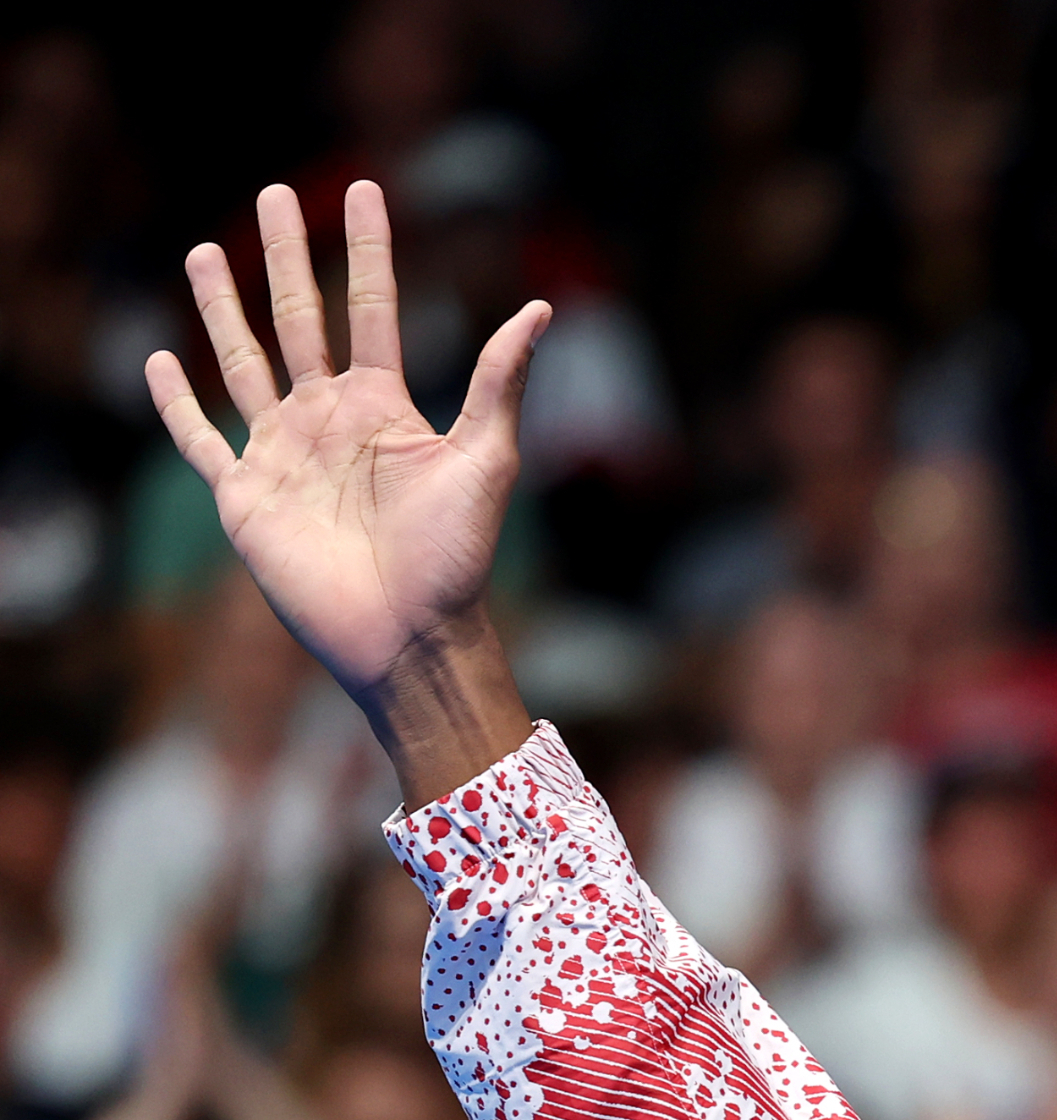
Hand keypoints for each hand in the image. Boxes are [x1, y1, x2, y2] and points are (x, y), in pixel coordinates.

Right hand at [144, 184, 541, 798]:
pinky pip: (200, 438)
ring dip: (220, 308)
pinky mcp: (243, 494)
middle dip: (285, 257)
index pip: (371, 307)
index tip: (363, 190)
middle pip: (298, 318)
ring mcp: (282, 453)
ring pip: (241, 362)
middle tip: (274, 192)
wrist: (410, 635)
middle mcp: (329, 420)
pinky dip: (176, 402)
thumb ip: (499, 381)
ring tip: (203, 251)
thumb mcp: (486, 459)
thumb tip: (541, 308)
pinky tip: (158, 361)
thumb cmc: (457, 558)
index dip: (367, 250)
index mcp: (384, 406)